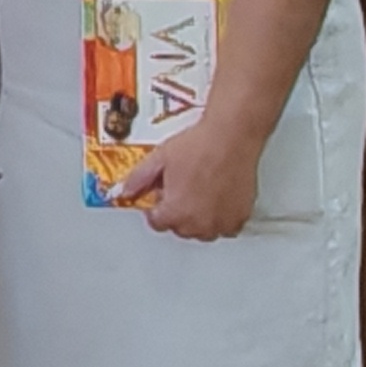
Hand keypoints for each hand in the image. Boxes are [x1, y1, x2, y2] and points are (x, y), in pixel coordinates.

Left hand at [112, 124, 261, 240]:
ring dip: (198, 218)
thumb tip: (126, 192)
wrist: (231, 136)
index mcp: (175, 212)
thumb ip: (138, 179)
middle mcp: (198, 223)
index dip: (156, 207)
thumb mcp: (159, 158)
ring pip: (203, 230)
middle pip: (180, 228)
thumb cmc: (199, 145)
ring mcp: (221, 222)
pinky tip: (217, 198)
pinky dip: (220, 218)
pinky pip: (225, 227)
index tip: (160, 197)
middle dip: (177, 212)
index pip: (157, 223)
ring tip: (199, 192)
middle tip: (181, 189)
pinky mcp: (239, 216)